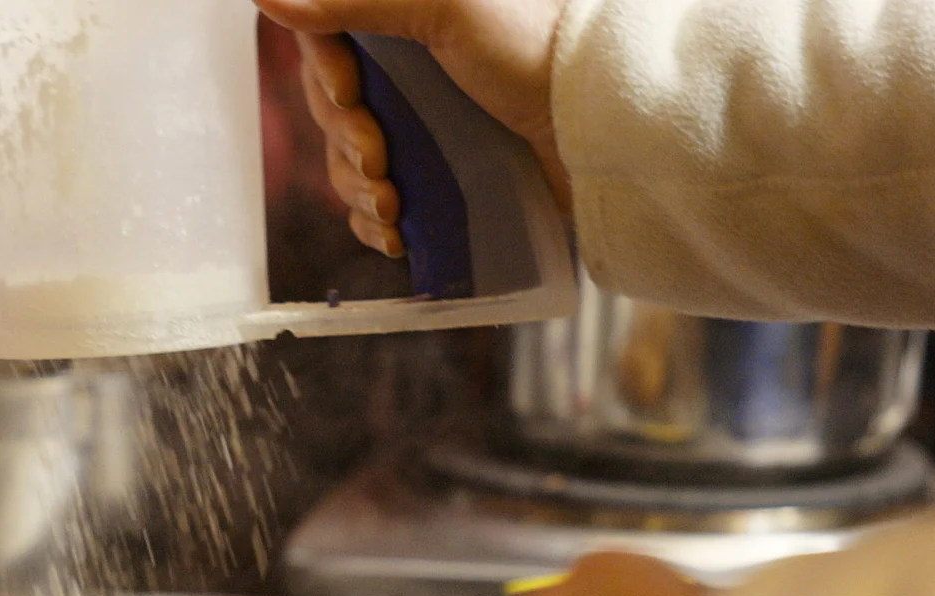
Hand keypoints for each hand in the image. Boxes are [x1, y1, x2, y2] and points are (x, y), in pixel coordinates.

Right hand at [254, 0, 572, 255]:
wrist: (609, 126)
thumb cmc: (539, 49)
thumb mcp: (446, 8)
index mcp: (407, 13)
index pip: (327, 41)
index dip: (325, 73)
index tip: (350, 98)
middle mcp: (413, 60)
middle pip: (332, 105)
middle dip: (346, 143)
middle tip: (381, 163)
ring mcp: (429, 119)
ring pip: (350, 158)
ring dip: (358, 190)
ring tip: (393, 208)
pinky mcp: (445, 170)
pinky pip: (379, 199)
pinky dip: (374, 221)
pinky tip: (392, 235)